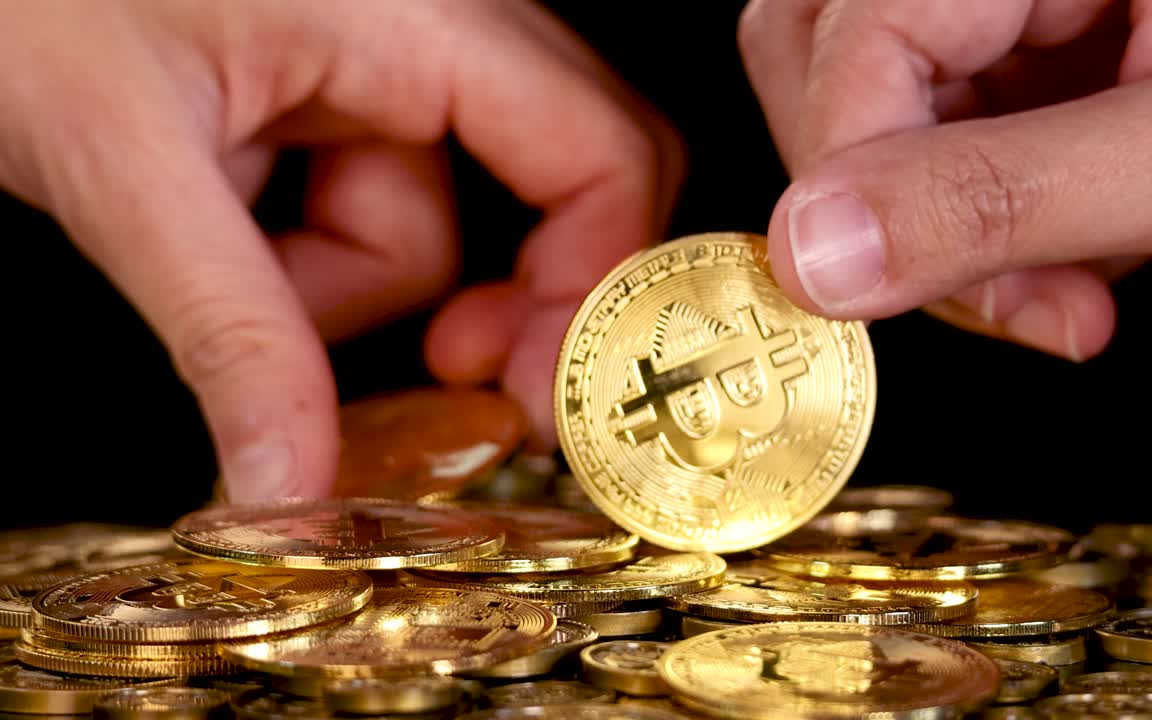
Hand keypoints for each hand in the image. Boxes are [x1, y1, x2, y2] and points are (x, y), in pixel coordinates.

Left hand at [0, 1, 680, 501]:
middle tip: (452, 379)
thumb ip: (232, 335)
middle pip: (551, 191)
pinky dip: (311, 254)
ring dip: (341, 283)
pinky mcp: (342, 97)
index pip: (600, 151)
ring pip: (435, 225)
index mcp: (421, 13)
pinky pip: (374, 210)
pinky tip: (226, 217)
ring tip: (222, 255)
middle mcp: (434, 25)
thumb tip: (294, 491)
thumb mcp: (128, 167)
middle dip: (497, 300)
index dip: (598, 285)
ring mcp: (389, 61)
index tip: (538, 397)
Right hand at [739, 0, 1151, 360]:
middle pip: (826, 44)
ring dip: (939, 226)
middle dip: (879, 194)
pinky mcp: (1050, 55)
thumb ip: (1004, 196)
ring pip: (881, 107)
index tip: (871, 288)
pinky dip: (992, 227)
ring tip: (1062, 291)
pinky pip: (949, 139)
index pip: (855, 28)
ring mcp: (1031, 1)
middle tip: (982, 285)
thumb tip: (812, 251)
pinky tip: (1083, 262)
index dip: (849, 170)